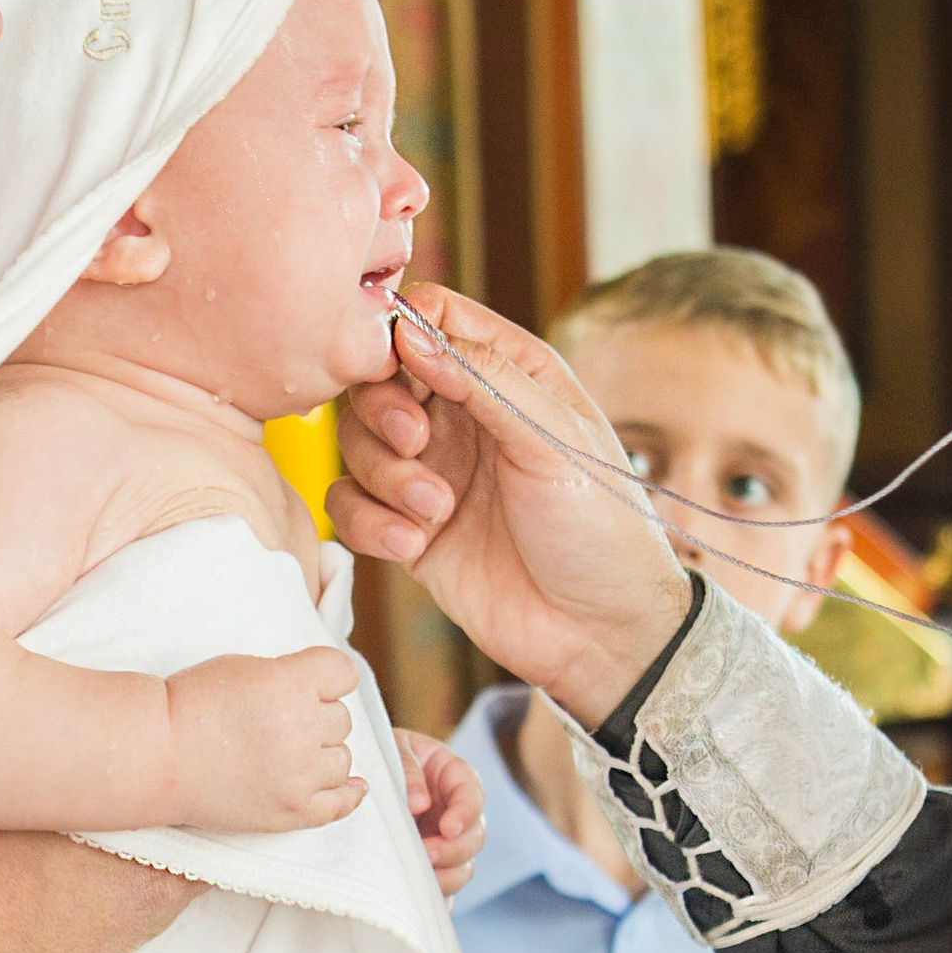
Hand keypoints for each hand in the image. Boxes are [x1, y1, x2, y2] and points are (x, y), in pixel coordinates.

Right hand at [162, 647, 364, 832]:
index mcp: (290, 683)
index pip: (343, 673)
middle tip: (279, 725)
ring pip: (342, 760)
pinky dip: (349, 794)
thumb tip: (326, 691)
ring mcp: (299, 774)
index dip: (326, 678)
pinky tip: (353, 787)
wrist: (157, 756)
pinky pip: (340, 804)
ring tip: (287, 754)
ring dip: (322, 754)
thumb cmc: (190, 706)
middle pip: (341, 719)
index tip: (312, 685)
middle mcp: (301, 728)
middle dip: (316, 718)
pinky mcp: (291, 811)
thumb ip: (290, 675)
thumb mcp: (244, 666)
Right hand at [332, 290, 690, 726]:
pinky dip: (370, 522)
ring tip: (435, 510)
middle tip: (416, 443)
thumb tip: (410, 329)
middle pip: (376, 378)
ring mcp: (431, 471)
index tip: (396, 364)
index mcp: (509, 374)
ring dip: (383, 474)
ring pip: (355, 442)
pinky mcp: (407, 529)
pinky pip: (350, 506)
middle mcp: (463, 415)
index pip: (431, 318)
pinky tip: (413, 546)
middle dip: (382, 409)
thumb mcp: (553, 440)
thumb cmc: (601, 528)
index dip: (399, 333)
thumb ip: (483, 379)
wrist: (601, 634)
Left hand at [394, 730, 486, 894]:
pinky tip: (418, 899)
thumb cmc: (380, 753)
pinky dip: (435, 896)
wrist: (360, 773)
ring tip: (419, 875)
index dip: (466, 813)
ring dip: (447, 876)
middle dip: (454, 850)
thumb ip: (408, 768)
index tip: (448, 827)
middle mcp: (454, 811)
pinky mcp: (430, 864)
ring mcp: (444, 840)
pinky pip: (442, 888)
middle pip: (475, 837)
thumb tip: (420, 803)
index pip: (473, 795)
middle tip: (427, 854)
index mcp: (453, 776)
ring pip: (463, 867)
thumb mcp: (394, 747)